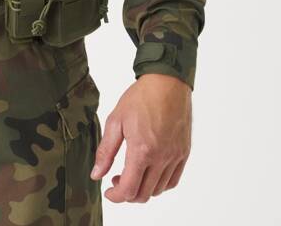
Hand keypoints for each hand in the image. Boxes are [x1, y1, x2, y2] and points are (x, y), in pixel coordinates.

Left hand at [90, 72, 191, 202]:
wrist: (167, 82)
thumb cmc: (140, 98)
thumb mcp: (116, 121)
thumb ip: (106, 151)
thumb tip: (96, 174)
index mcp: (142, 151)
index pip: (129, 189)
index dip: (116, 197)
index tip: (108, 192)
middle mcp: (161, 158)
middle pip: (144, 194)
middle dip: (127, 194)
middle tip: (117, 180)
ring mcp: (175, 157)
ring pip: (158, 190)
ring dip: (143, 189)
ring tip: (132, 173)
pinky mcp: (184, 153)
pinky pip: (173, 180)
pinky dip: (159, 184)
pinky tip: (150, 172)